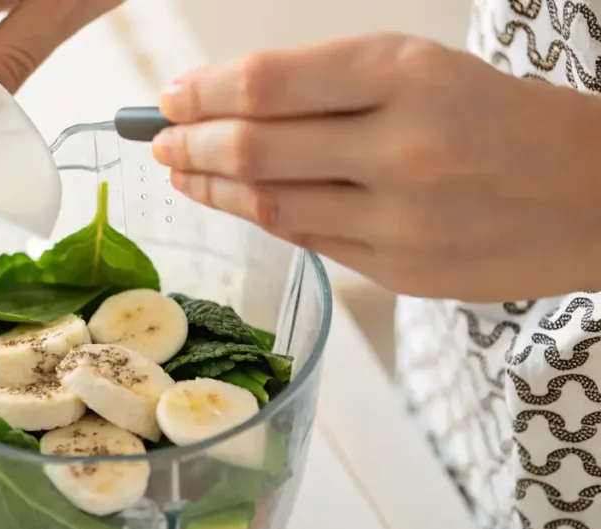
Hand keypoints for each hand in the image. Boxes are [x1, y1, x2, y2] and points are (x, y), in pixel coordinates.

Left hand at [151, 33, 600, 301]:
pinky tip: (238, 204)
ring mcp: (399, 220)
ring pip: (270, 205)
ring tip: (182, 175)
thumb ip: (330, 86)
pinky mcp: (400, 271)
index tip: (171, 97)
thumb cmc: (503, 119)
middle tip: (159, 141)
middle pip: (256, 148)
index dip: (205, 92)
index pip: (270, 83)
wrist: (595, 194)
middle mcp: (400, 148)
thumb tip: (229, 101)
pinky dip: (263, 218)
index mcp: (408, 75)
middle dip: (190, 145)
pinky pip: (308, 240)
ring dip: (212, 189)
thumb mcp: (426, 69)